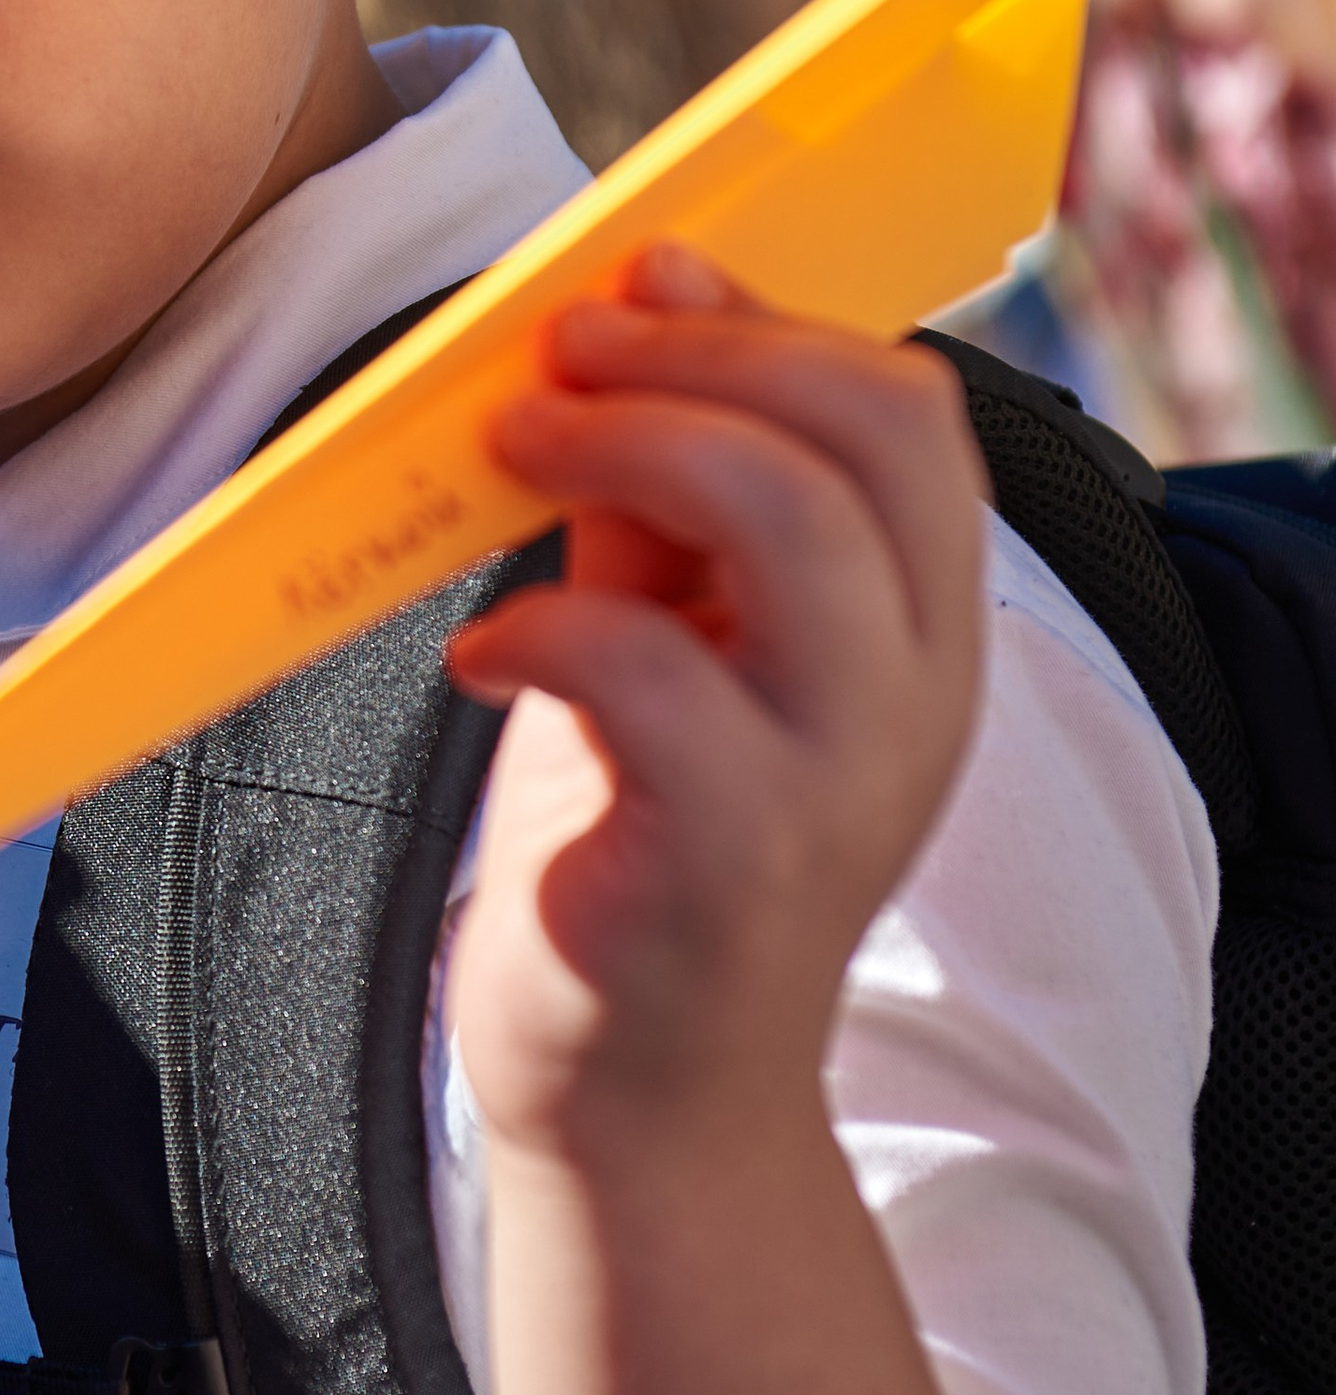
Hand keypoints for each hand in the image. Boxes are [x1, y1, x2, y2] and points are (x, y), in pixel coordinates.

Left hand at [443, 241, 985, 1168]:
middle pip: (867, 437)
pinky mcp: (727, 865)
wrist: (640, 1111)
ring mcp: (833, 786)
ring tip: (516, 459)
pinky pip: (647, 679)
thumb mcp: (676, 648)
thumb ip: (668, 499)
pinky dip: (542, 631)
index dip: (772, 321)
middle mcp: (909, 703)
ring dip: (629, 449)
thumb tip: (645, 292)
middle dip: (699, 354)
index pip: (914, 416)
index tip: (638, 284)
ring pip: (790, 525)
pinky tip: (480, 660)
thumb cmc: (644, 852)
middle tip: (558, 360)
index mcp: (915, 636)